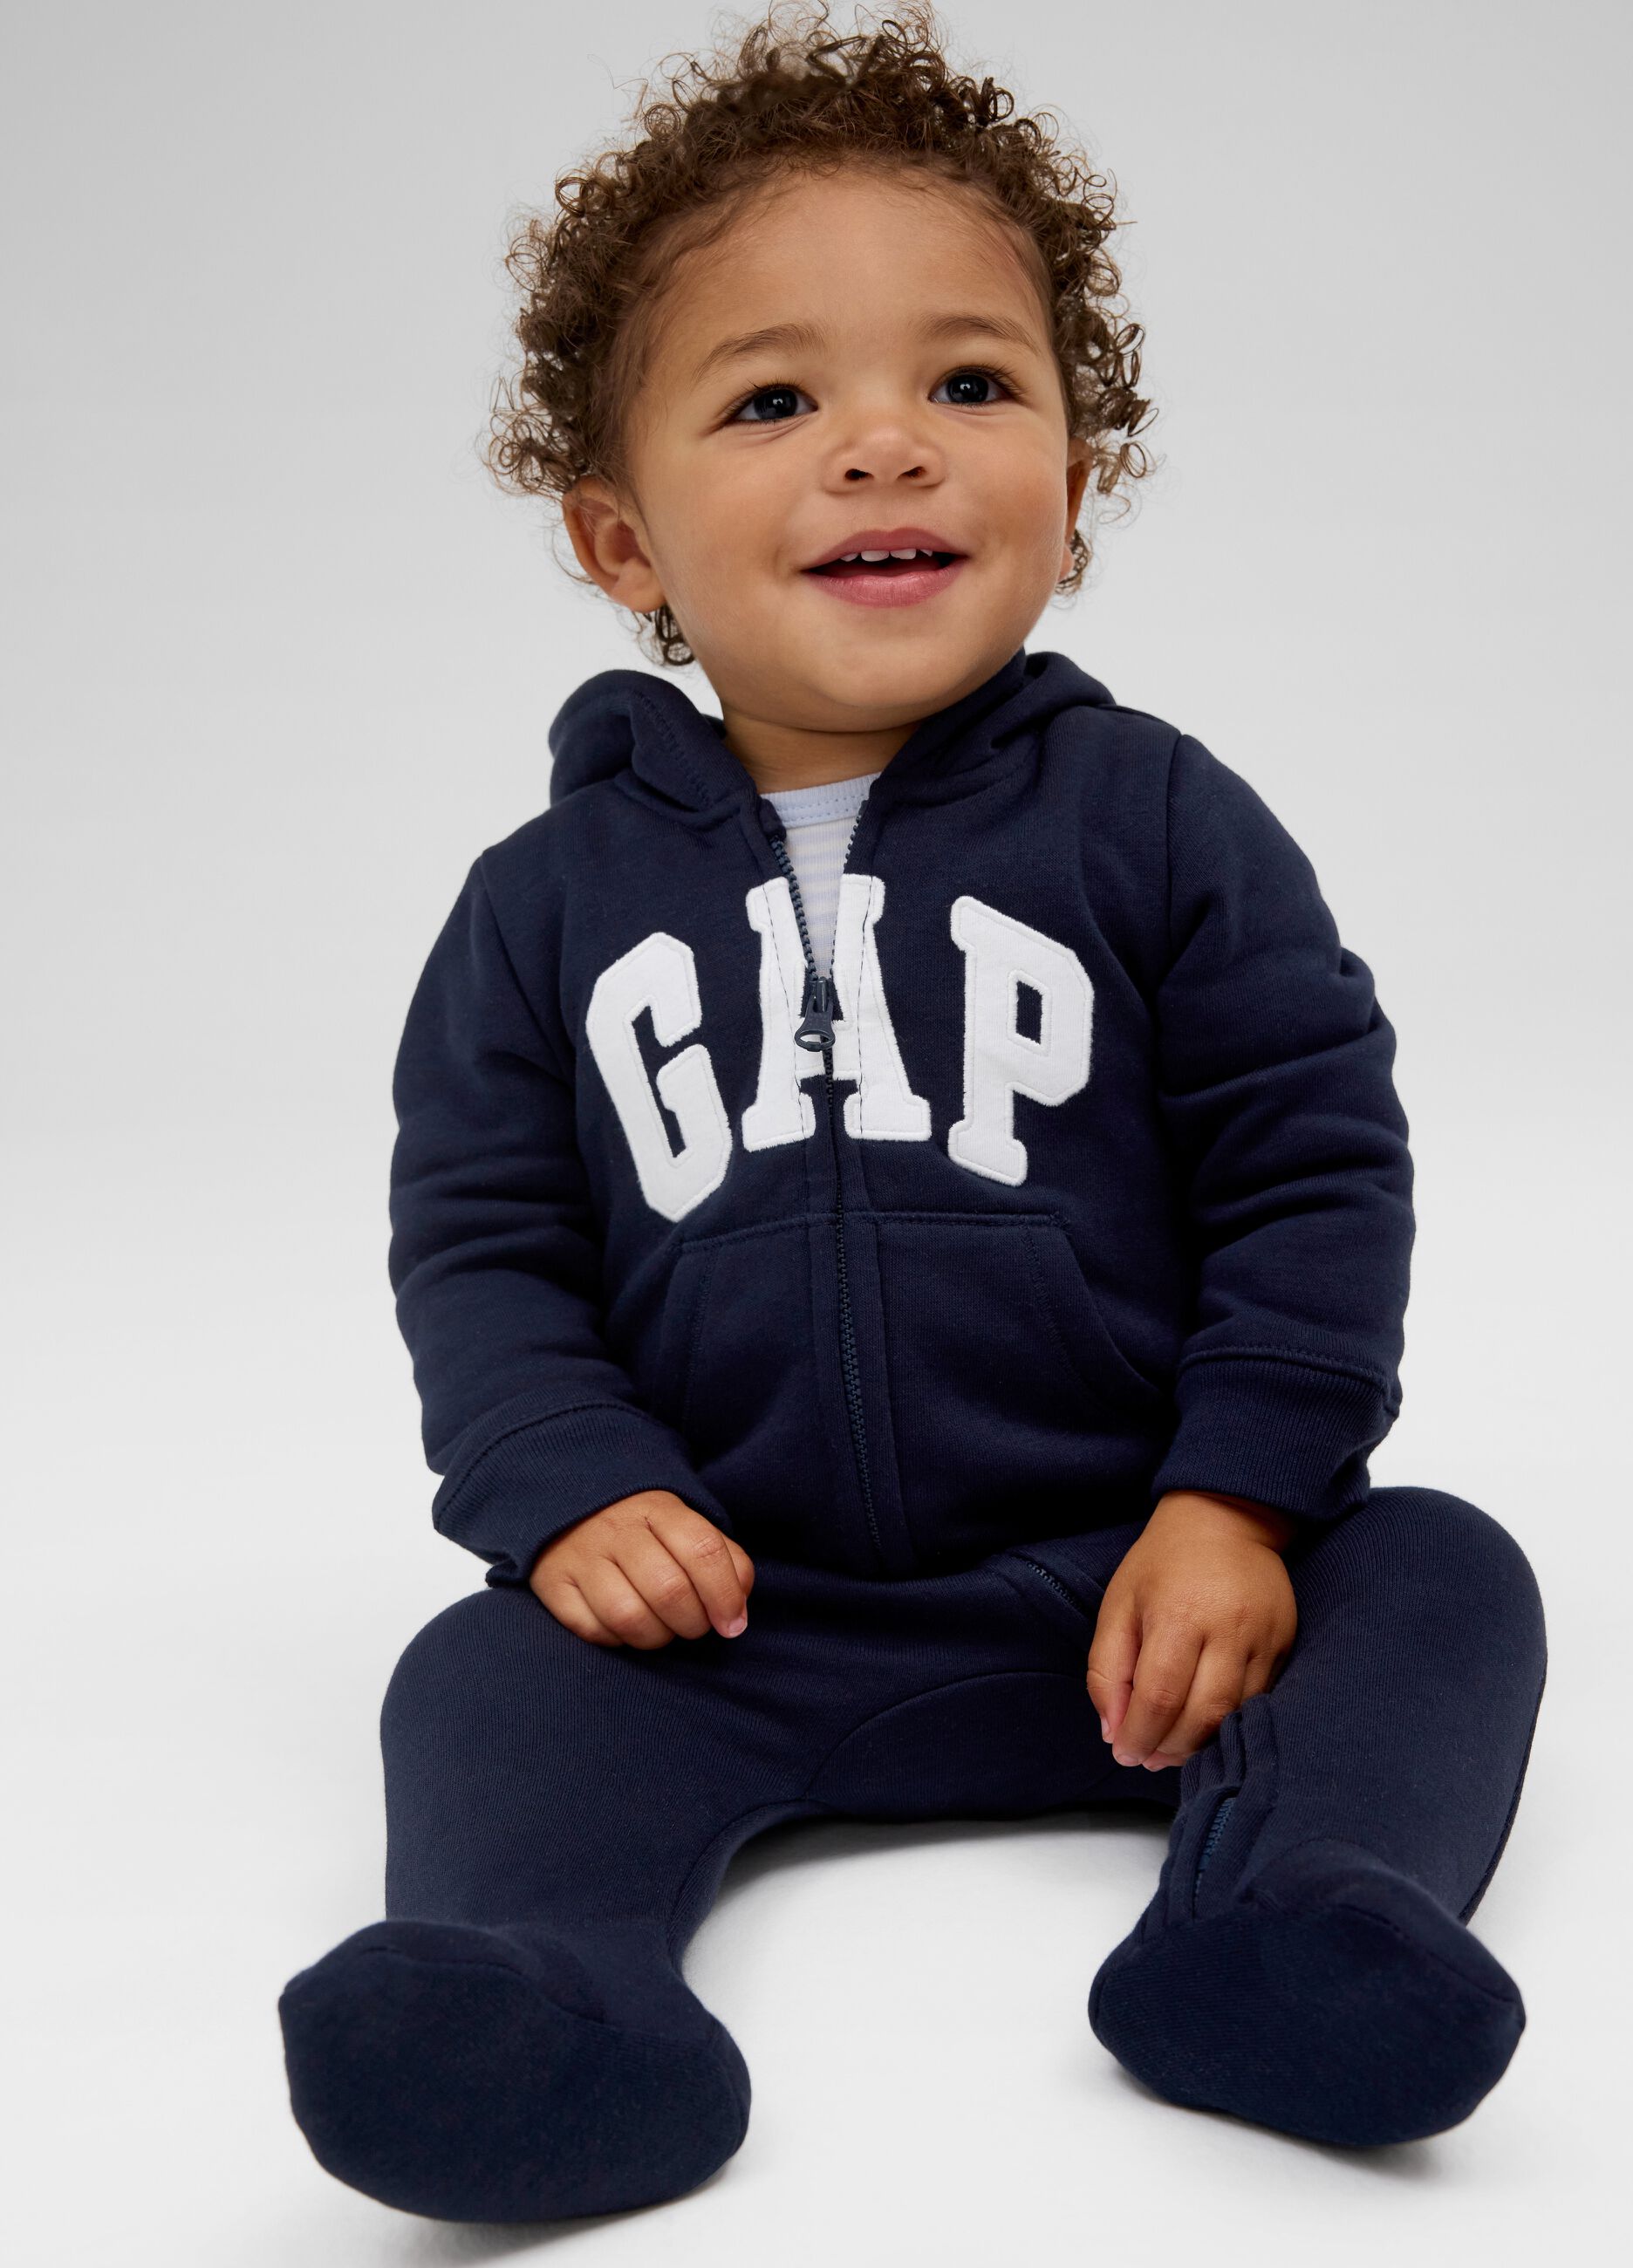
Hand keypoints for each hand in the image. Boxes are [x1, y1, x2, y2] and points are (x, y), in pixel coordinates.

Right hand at [529, 1489, 755, 1648]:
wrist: (569, 1505)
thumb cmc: (643, 1529)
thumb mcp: (685, 1527)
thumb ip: (723, 1562)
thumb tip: (736, 1614)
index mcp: (659, 1508)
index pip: (703, 1550)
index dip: (725, 1595)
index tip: (732, 1623)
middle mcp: (616, 1528)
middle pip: (668, 1590)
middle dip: (692, 1623)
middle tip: (694, 1625)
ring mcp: (581, 1555)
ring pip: (628, 1616)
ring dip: (656, 1637)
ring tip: (661, 1629)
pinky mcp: (552, 1583)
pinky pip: (591, 1630)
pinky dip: (616, 1640)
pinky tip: (625, 1628)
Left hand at [1086, 1489, 1297, 1768]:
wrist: (1225, 1519)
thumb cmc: (1161, 1563)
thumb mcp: (1118, 1605)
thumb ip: (1107, 1670)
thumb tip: (1112, 1732)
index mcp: (1177, 1615)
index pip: (1159, 1698)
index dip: (1140, 1736)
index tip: (1125, 1753)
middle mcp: (1226, 1629)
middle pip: (1202, 1715)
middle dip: (1171, 1748)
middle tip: (1149, 1757)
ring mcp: (1263, 1638)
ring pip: (1235, 1714)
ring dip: (1201, 1742)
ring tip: (1173, 1747)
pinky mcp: (1285, 1642)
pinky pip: (1260, 1699)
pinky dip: (1230, 1721)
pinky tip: (1206, 1723)